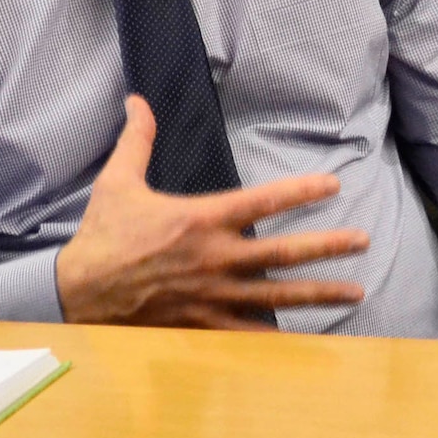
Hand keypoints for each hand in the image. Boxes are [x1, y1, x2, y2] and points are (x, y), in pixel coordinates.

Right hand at [55, 95, 370, 329]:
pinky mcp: (201, 324)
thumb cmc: (100, 236)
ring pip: (276, 295)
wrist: (73, 294)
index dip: (302, 190)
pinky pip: (248, 332)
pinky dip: (279, 336)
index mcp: (200, 219)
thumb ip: (138, 139)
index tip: (334, 183)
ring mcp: (211, 294)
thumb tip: (137, 99)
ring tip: (356, 290)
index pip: (263, 201)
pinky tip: (309, 338)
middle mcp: (214, 258)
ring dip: (319, 293)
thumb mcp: (118, 181)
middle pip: (283, 252)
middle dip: (327, 245)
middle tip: (364, 240)